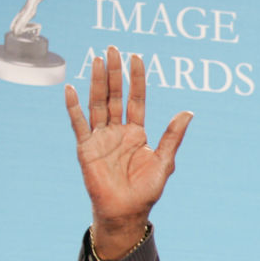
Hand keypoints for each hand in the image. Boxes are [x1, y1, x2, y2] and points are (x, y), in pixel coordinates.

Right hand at [65, 46, 191, 258]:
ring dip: (95, 82)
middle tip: (112, 49)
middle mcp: (118, 131)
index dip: (136, 79)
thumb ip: (173, 137)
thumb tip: (188, 112)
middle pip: (114, 95)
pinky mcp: (86, 148)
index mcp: (137, 132)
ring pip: (97, 103)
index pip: (136, 99)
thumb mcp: (164, 161)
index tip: (136, 57)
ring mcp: (100, 138)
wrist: (127, 211)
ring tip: (95, 59)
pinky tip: (71, 89)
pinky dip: (74, 107)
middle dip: (113, 73)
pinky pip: (79, 124)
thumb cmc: (146, 190)